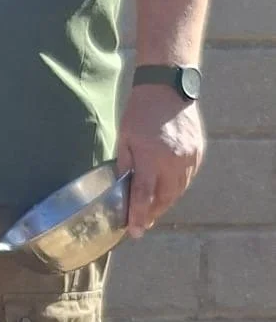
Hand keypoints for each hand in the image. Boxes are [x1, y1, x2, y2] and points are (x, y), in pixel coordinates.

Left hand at [116, 84, 204, 237]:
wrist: (168, 89)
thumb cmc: (140, 112)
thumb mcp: (124, 138)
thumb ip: (125, 165)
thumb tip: (123, 188)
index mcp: (151, 157)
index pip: (144, 195)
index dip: (138, 216)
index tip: (134, 232)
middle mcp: (173, 161)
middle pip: (164, 198)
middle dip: (152, 213)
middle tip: (141, 223)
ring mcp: (189, 158)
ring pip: (178, 191)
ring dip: (164, 203)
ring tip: (152, 209)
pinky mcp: (198, 154)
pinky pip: (187, 179)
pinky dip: (176, 188)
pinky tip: (166, 189)